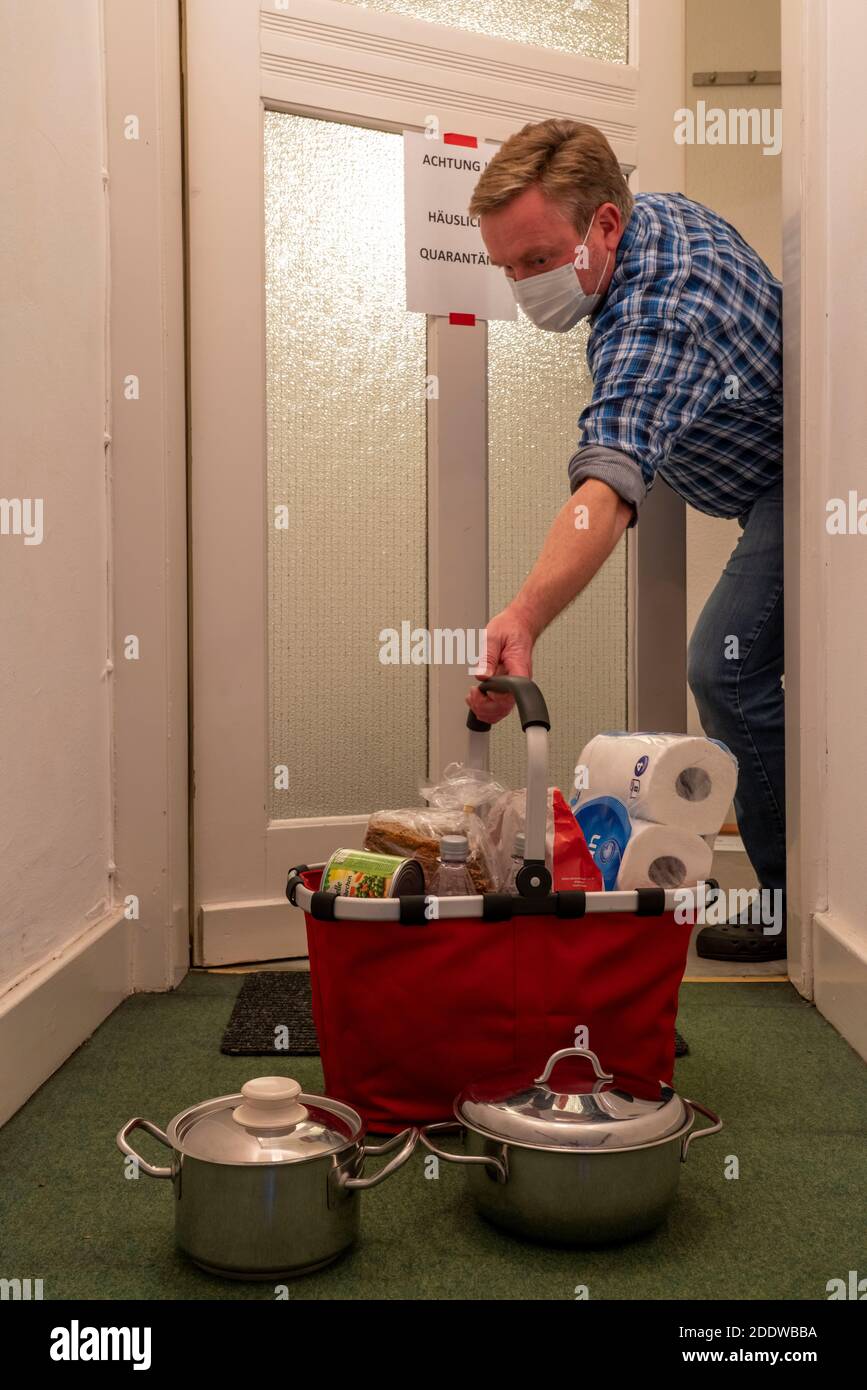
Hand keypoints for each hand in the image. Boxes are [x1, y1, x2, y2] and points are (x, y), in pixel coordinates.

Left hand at [466, 606, 536, 725]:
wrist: (519, 625)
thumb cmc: (510, 629)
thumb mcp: (494, 637)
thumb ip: (487, 658)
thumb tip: (481, 676)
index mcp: (519, 670)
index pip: (508, 695)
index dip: (492, 699)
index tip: (479, 690)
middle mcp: (518, 682)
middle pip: (504, 708)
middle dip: (483, 706)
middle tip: (473, 693)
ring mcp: (513, 687)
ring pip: (501, 711)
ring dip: (483, 709)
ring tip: (473, 696)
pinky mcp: (506, 687)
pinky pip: (498, 706)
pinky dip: (485, 707)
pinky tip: (476, 698)